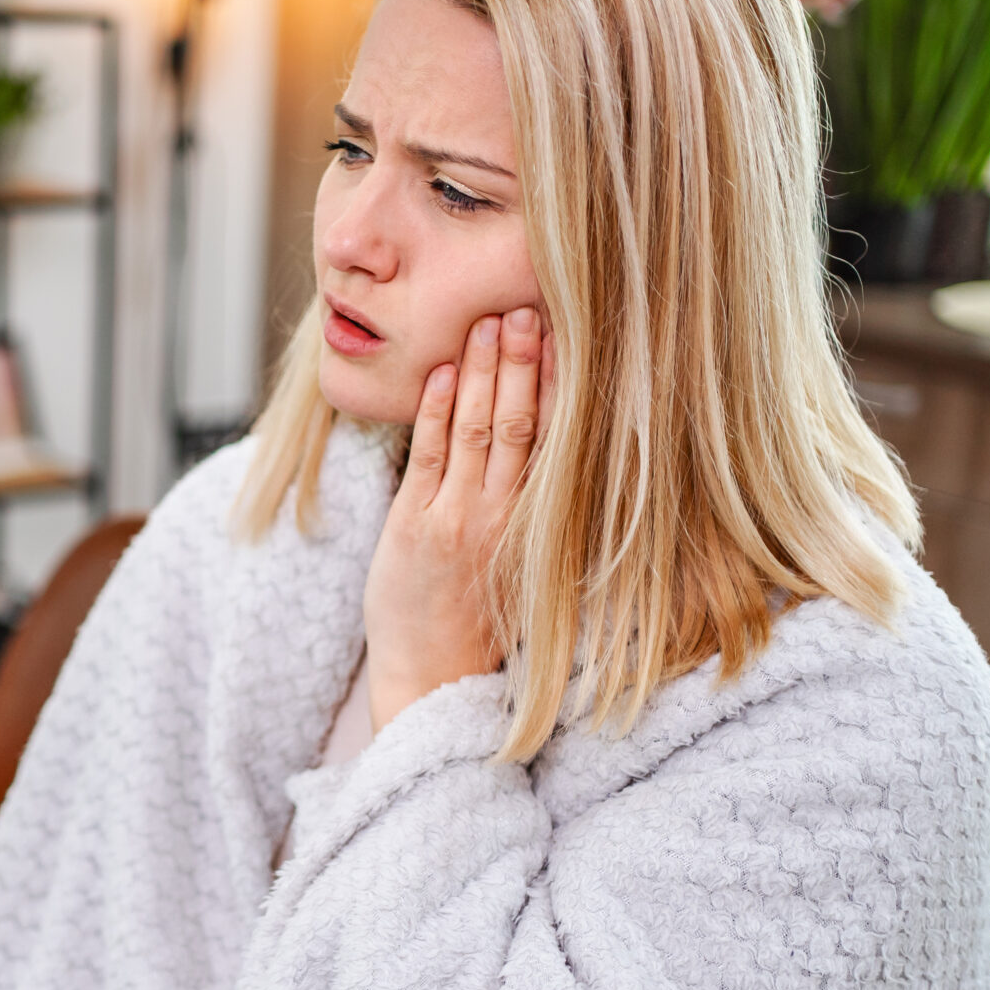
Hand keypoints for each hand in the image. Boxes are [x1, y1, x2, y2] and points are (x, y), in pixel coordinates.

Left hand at [363, 307, 551, 730]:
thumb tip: (555, 451)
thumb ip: (538, 511)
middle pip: (522, 424)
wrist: (434, 681)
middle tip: (530, 308)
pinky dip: (438, 412)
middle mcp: (506, 518)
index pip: (558, 441)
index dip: (563, 386)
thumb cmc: (482, 622)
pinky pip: (430, 458)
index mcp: (540, 525)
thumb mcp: (527, 567)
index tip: (571, 338)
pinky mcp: (417, 527)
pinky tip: (444, 373)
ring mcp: (460, 520)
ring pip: (478, 432)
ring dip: (483, 374)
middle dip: (526, 363)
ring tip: (489, 323)